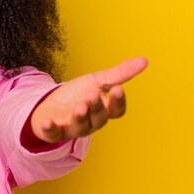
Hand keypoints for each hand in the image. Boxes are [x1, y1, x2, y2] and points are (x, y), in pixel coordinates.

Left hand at [30, 57, 147, 142]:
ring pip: (80, 128)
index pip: (116, 111)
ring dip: (80, 118)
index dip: (118, 102)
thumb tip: (144, 60)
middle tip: (92, 94)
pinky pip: (53, 134)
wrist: (51, 105)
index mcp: (103, 110)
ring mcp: (72, 128)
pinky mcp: (54, 132)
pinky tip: (48, 122)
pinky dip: (51, 129)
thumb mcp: (96, 81)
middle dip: (97, 107)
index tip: (117, 88)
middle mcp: (90, 123)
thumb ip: (119, 73)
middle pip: (99, 119)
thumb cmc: (76, 94)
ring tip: (79, 107)